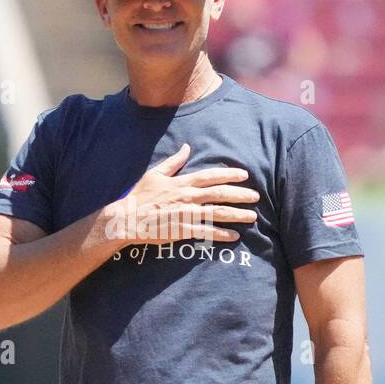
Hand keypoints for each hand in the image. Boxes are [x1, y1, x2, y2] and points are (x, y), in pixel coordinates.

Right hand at [106, 143, 258, 245]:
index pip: (211, 176)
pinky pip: (207, 232)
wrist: (128, 219)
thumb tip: (186, 147)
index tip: (244, 175)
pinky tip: (234, 236)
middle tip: (255, 197)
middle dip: (240, 194)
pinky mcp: (184, 230)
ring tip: (252, 217)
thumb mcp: (155, 174)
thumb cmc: (140, 196)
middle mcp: (188, 196)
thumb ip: (174, 162)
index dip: (229, 174)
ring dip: (237, 214)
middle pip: (220, 194)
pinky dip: (222, 234)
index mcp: (183, 182)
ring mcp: (187, 214)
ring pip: (218, 213)